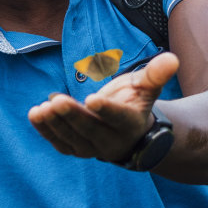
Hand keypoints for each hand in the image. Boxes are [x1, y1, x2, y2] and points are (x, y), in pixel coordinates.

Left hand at [28, 52, 179, 162]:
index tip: (91, 99)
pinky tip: (35, 115)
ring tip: (40, 109)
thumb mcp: (146, 87)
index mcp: (131, 123)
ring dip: (55, 124)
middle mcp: (112, 141)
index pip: (118, 117)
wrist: (128, 132)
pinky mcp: (76, 149)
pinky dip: (47, 131)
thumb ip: (156, 74)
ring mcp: (92, 149)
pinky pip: (60, 142)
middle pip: (90, 129)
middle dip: (73, 115)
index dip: (106, 109)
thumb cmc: (135, 102)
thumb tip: (172, 59)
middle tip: (56, 101)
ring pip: (72, 138)